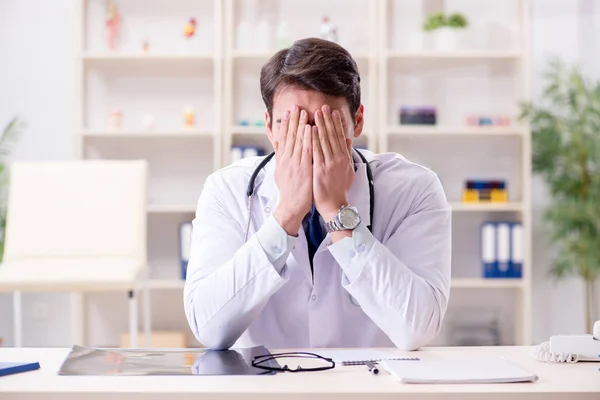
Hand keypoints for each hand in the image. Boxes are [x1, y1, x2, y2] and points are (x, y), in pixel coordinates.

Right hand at [272, 106, 312, 235]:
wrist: (291, 206)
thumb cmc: (289, 191)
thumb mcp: (280, 173)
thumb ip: (281, 158)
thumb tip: (278, 145)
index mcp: (282, 160)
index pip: (284, 138)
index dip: (286, 124)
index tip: (288, 112)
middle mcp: (287, 160)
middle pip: (289, 136)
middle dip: (293, 120)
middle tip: (295, 106)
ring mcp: (294, 164)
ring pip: (297, 141)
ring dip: (300, 125)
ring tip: (303, 112)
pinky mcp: (303, 169)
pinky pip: (306, 151)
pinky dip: (308, 138)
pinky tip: (310, 128)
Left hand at [312, 105, 354, 222]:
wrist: (335, 205)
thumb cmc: (339, 189)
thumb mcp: (347, 171)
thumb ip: (346, 154)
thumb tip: (347, 140)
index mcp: (344, 158)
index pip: (340, 137)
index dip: (337, 123)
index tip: (333, 112)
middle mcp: (338, 159)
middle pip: (333, 136)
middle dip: (328, 120)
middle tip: (324, 106)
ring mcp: (330, 164)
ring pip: (325, 141)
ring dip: (321, 125)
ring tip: (317, 113)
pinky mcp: (321, 169)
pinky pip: (317, 151)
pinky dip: (314, 139)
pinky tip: (311, 129)